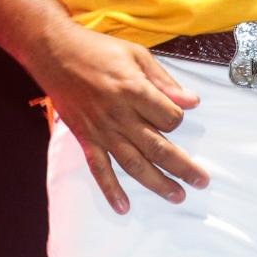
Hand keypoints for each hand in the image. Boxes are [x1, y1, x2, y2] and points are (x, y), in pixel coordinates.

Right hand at [27, 24, 207, 213]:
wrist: (55, 52)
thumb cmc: (97, 49)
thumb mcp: (137, 54)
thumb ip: (164, 81)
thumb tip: (191, 101)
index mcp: (135, 90)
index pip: (169, 117)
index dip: (178, 118)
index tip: (176, 115)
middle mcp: (120, 115)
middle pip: (157, 147)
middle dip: (182, 166)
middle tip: (201, 181)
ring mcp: (101, 130)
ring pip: (133, 163)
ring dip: (157, 182)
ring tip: (177, 196)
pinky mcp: (85, 138)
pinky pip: (99, 168)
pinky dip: (110, 190)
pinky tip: (123, 206)